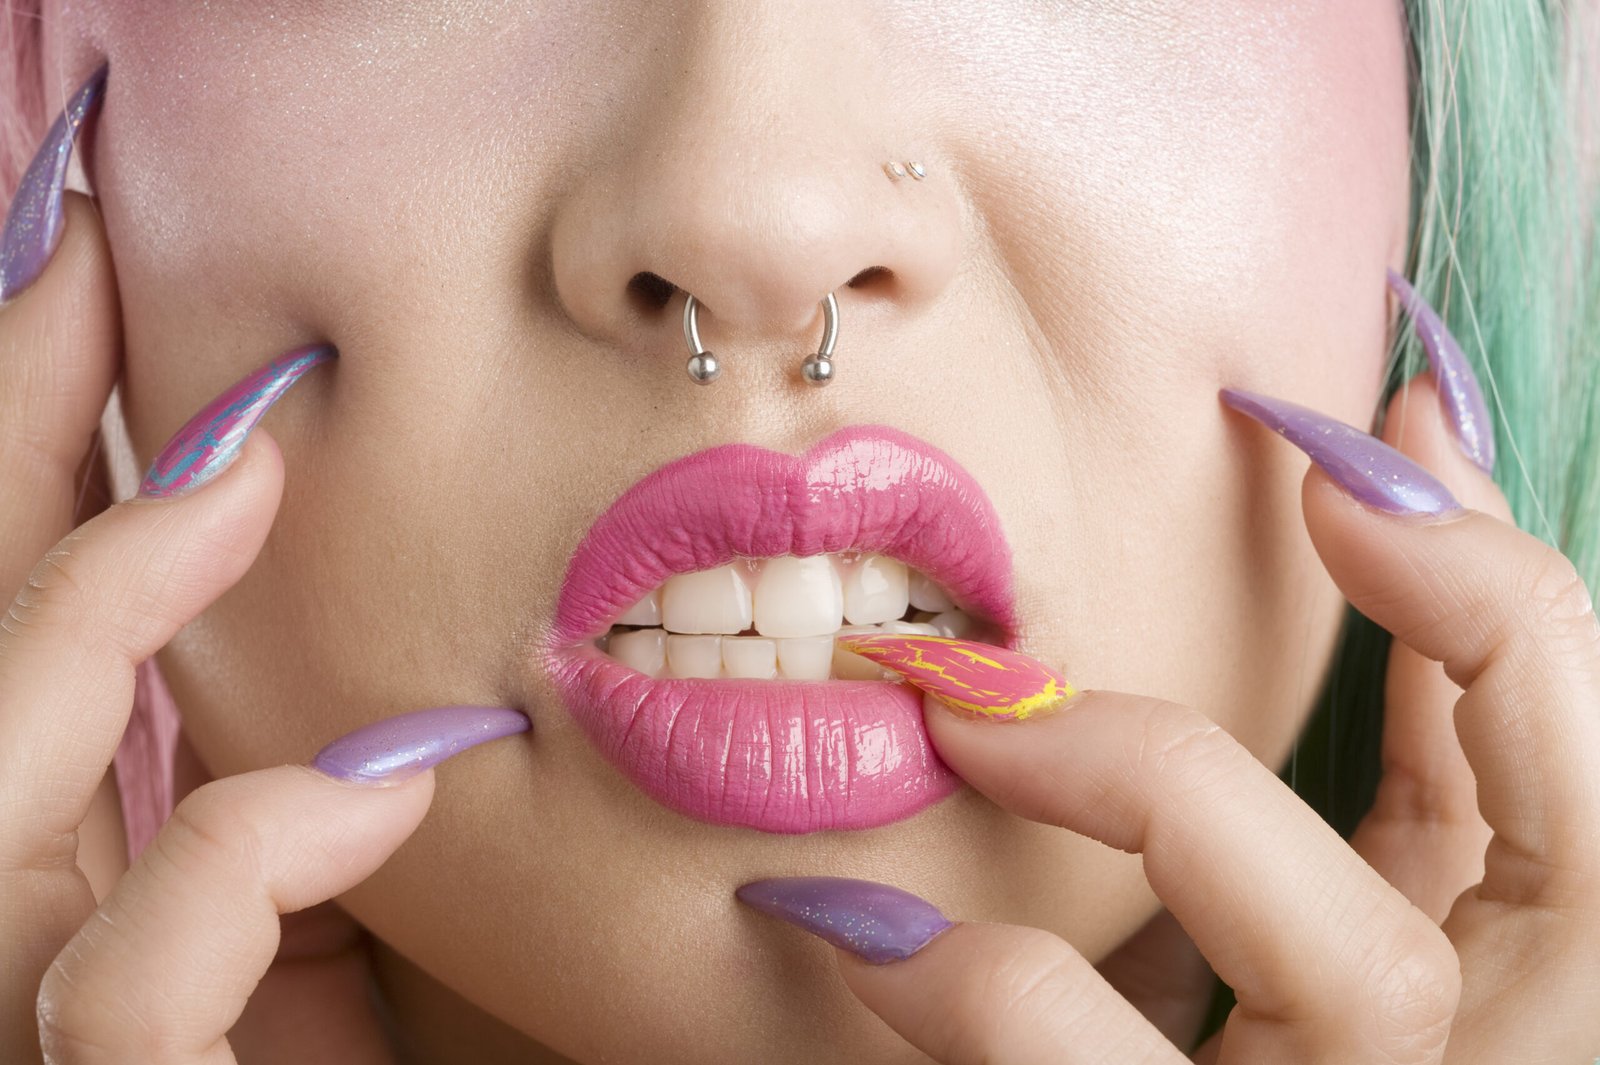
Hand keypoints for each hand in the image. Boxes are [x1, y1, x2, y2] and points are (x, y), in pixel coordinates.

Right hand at [0, 123, 526, 1059]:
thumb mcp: (319, 988)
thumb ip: (298, 881)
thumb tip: (384, 753)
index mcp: (57, 877)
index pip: (24, 625)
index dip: (35, 441)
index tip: (90, 266)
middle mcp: (1, 927)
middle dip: (5, 436)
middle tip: (79, 236)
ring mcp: (10, 1021)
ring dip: (95, 603)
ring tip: (239, 468)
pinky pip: (113, 992)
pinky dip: (237, 866)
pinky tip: (372, 789)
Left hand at [736, 371, 1599, 1061]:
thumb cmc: (1248, 1045)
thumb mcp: (1348, 904)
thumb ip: (1400, 748)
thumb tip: (1392, 463)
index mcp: (1529, 994)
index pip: (1586, 773)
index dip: (1495, 576)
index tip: (1336, 425)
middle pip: (1580, 862)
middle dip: (1457, 626)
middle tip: (1283, 481)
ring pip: (1360, 969)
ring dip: (1142, 781)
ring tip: (953, 708)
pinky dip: (980, 988)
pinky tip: (853, 924)